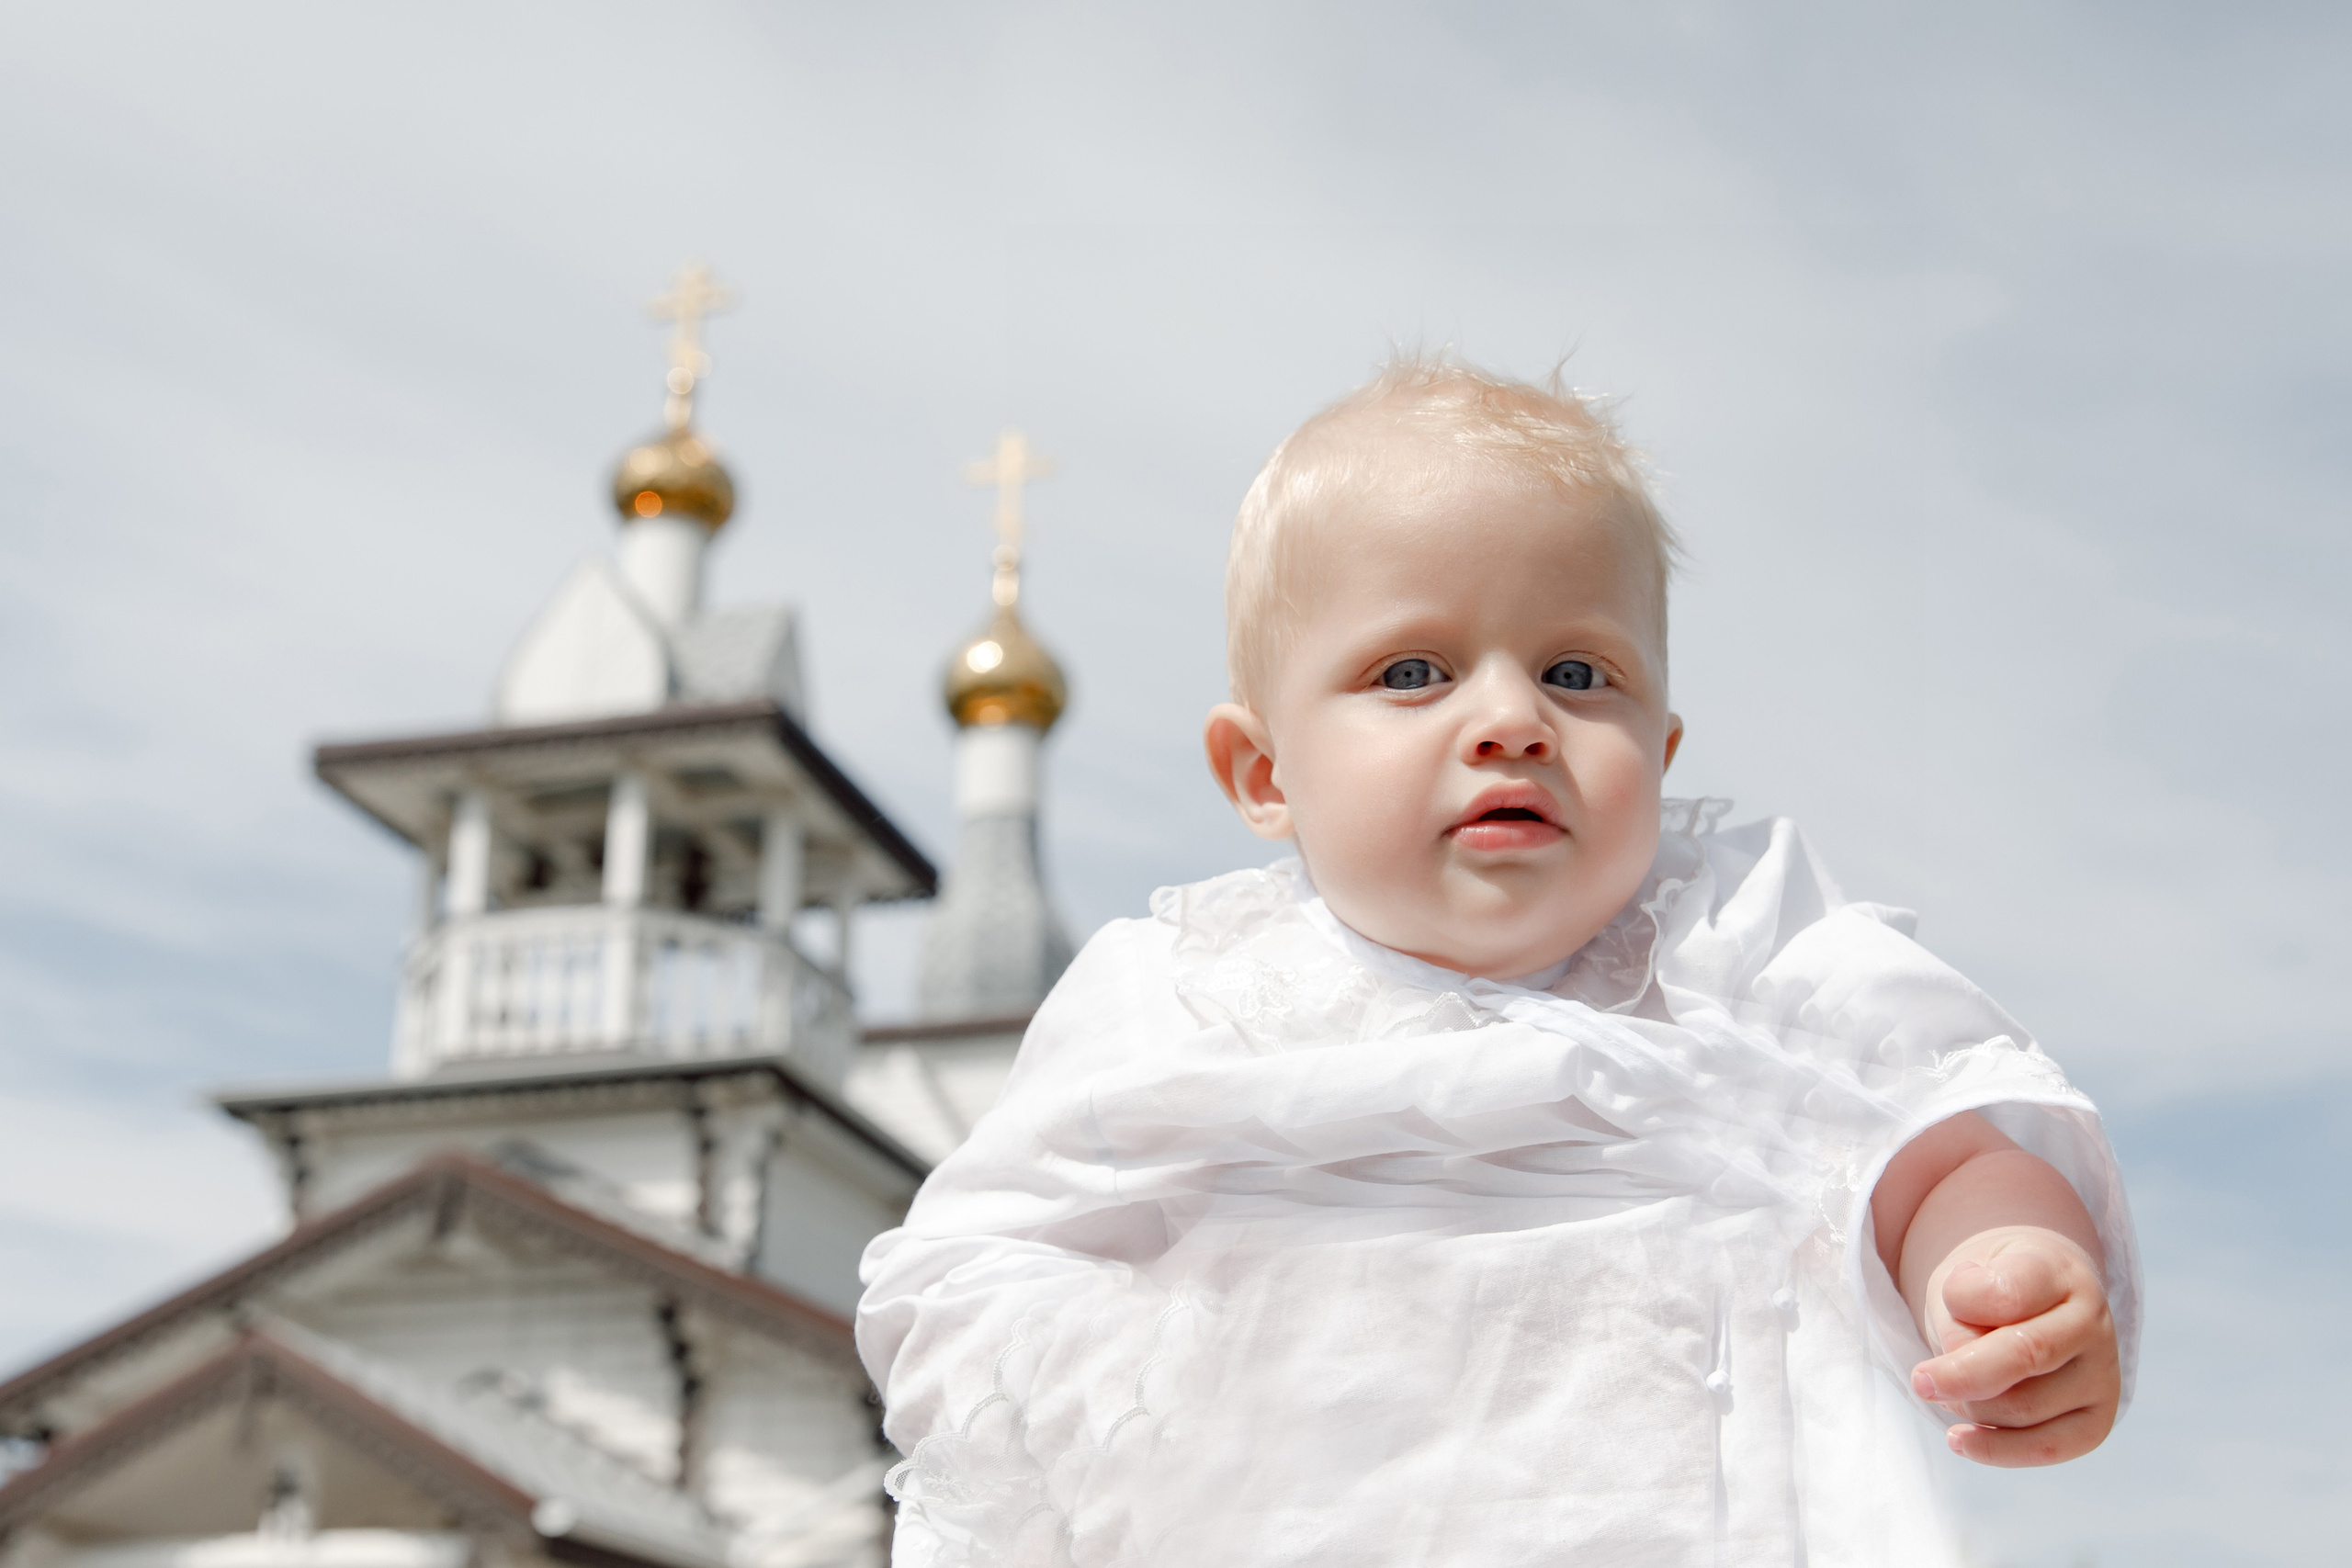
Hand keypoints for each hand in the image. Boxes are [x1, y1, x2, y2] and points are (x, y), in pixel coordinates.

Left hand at [1910, 1225, 2119, 1466]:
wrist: (2035, 1302)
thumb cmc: (1988, 1289)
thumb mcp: (1963, 1280)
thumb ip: (1959, 1319)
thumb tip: (1962, 1378)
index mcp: (2057, 1271)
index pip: (2010, 1292)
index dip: (1963, 1301)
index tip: (1945, 1300)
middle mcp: (2091, 1321)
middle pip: (2024, 1356)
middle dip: (1961, 1375)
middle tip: (1920, 1382)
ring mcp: (2102, 1373)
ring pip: (2023, 1408)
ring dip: (1971, 1406)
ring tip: (1951, 1390)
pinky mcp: (2098, 1420)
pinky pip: (2046, 1448)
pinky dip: (1995, 1449)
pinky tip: (1959, 1439)